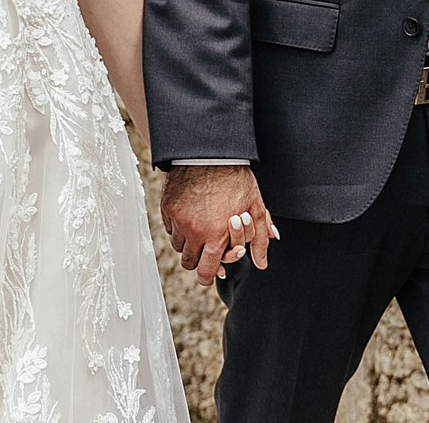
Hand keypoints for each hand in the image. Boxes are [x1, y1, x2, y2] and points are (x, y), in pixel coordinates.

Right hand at [161, 164, 277, 283]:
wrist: (210, 153)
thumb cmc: (235, 178)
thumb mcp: (255, 208)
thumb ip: (259, 239)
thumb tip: (261, 262)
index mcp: (215, 235)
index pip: (205, 270)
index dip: (208, 276)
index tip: (209, 274)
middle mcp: (193, 231)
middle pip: (189, 261)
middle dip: (198, 260)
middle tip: (205, 251)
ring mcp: (177, 219)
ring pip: (178, 245)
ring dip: (187, 244)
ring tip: (199, 231)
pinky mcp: (167, 207)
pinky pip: (169, 227)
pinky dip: (177, 228)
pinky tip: (189, 217)